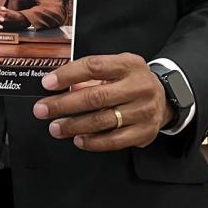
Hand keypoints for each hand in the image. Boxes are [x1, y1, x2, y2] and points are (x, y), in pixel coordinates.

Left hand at [32, 53, 169, 150]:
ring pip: (102, 120)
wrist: (164, 97)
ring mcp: (144, 110)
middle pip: (95, 97)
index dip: (68, 75)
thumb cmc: (132, 80)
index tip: (48, 83)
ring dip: (74, 126)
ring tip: (56, 127)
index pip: (94, 67)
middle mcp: (139, 87)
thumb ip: (92, 75)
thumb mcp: (117, 67)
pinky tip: (78, 139)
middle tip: (43, 109)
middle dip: (63, 104)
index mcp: (129, 65)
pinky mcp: (145, 131)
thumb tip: (61, 86)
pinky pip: (114, 140)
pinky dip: (93, 142)